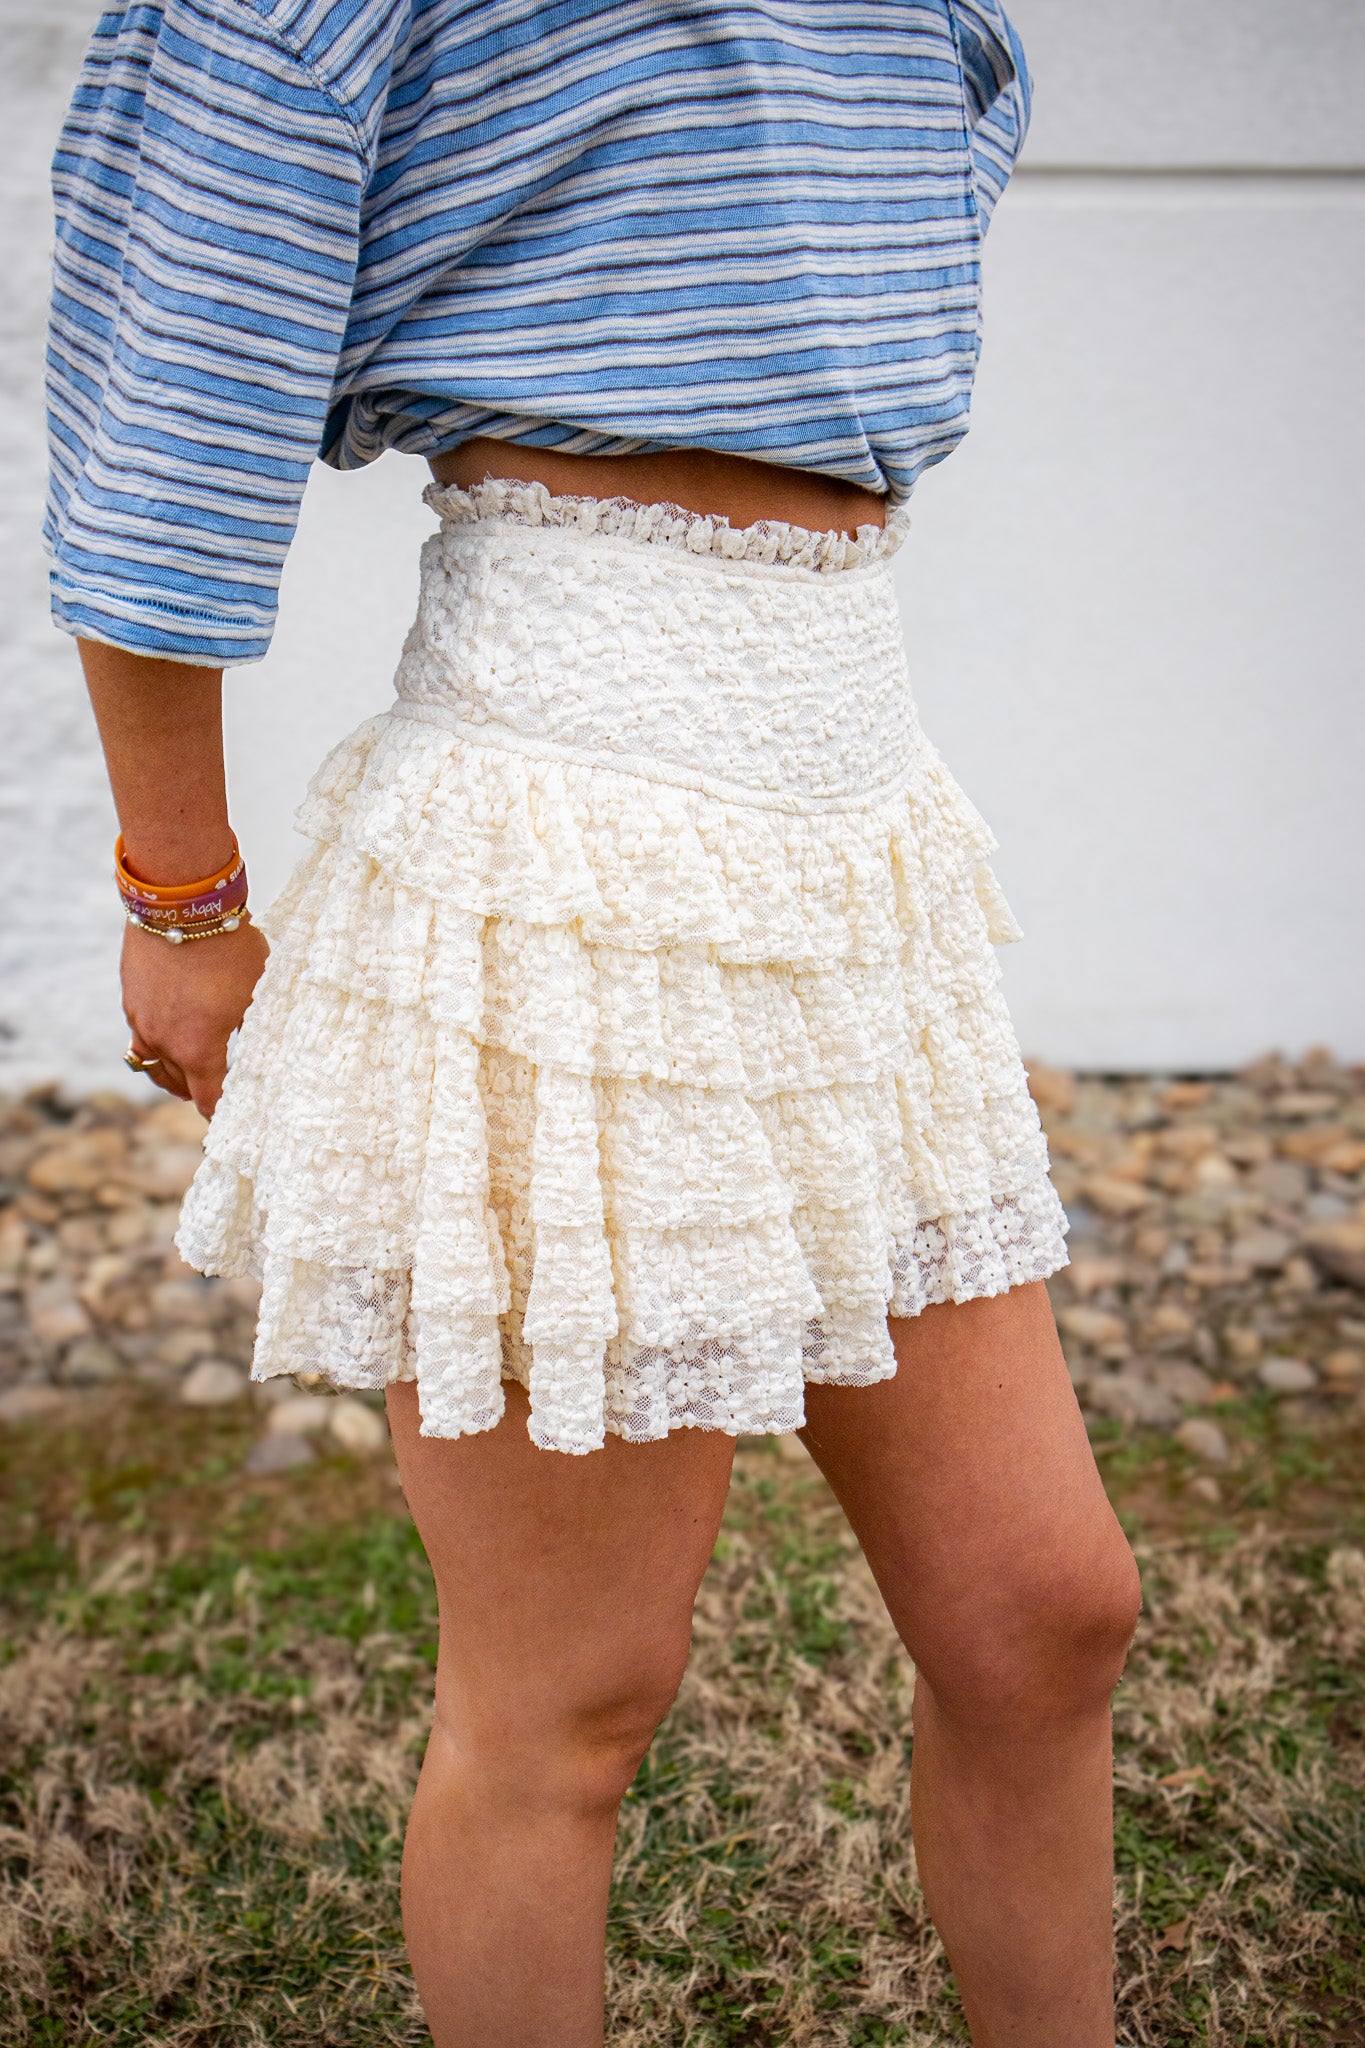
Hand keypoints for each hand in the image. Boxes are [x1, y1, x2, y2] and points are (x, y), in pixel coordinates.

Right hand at [122, 917, 269, 1118]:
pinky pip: (140, 1034)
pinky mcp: (130, 997)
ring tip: (187, 1072)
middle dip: (196, 1092)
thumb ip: (252, 1026)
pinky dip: (156, 1042)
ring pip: (152, 1062)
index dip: (219, 1114)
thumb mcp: (257, 992)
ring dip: (171, 1071)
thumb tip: (256, 1042)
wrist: (183, 904)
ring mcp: (140, 1020)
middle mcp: (163, 1041)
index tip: (228, 1121)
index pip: (207, 1100)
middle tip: (213, 1096)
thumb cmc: (229, 949)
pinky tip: (172, 1030)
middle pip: (178, 1085)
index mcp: (198, 1050)